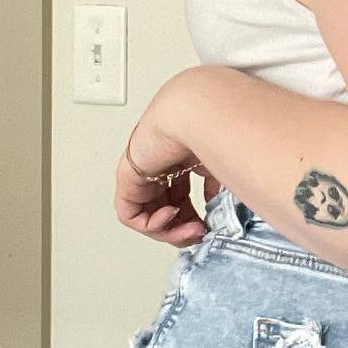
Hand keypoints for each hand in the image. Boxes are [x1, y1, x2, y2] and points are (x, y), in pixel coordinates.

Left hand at [115, 84, 216, 244]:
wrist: (197, 114)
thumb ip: (215, 190)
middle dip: (182, 228)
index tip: (207, 226)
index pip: (180, 198)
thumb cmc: (213, 128)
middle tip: (199, 233)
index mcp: (177, 160)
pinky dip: (150, 224)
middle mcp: (157, 167)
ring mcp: (141, 172)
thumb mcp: (220, 167)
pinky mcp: (127, 178)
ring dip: (169, 230)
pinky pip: (130, 214)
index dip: (193, 217)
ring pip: (146, 215)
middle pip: (163, 209)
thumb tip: (215, 210)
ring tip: (188, 229)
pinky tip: (170, 215)